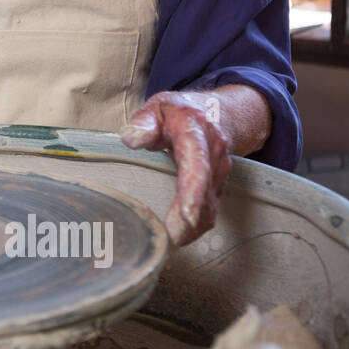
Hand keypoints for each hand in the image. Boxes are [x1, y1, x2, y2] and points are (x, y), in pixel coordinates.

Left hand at [119, 91, 232, 246]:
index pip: (198, 164)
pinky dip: (198, 223)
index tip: (187, 214)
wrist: (211, 111)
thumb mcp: (156, 107)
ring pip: (210, 203)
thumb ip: (143, 121)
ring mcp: (218, 170)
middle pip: (205, 190)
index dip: (194, 191)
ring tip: (173, 242)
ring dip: (194, 225)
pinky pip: (210, 207)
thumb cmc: (176, 111)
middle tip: (173, 239)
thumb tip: (131, 139)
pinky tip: (182, 235)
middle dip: (191, 218)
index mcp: (196, 131)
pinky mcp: (216, 184)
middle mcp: (213, 152)